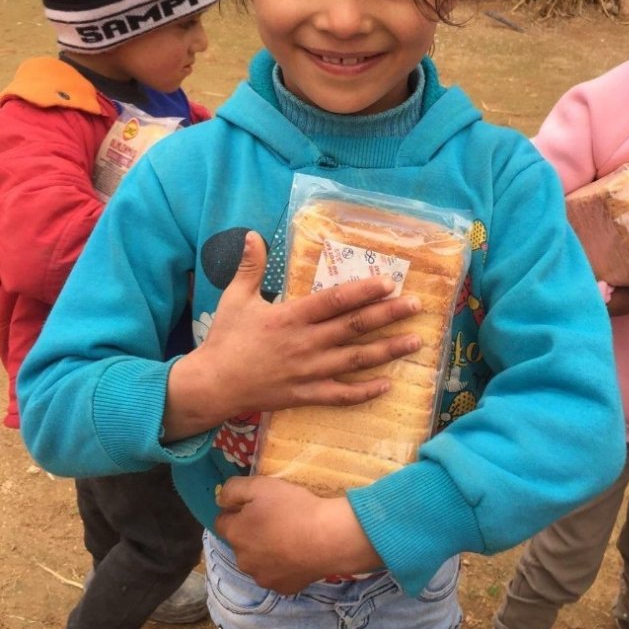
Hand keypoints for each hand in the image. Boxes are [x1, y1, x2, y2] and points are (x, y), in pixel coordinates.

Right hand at [164, 231, 421, 438]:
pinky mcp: (306, 394)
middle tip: (416, 305)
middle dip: (388, 315)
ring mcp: (309, 371)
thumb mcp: (235, 298)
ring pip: (356, 361)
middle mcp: (306, 343)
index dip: (363, 291)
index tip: (388, 282)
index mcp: (291, 317)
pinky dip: (364, 392)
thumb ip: (249, 266)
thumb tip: (252, 234)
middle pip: (354, 328)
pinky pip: (340, 395)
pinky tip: (387, 385)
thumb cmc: (226, 339)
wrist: (212, 384)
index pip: (334, 301)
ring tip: (415, 341)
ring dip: (388, 351)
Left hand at [214, 475, 381, 592]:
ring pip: (256, 560)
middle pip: (240, 542)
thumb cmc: (293, 508)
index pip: (221, 521)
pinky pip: (276, 573)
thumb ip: (233, 490)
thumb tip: (220, 500)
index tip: (254, 505)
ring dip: (264, 550)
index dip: (235, 511)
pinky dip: (282, 565)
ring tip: (288, 536)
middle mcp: (243, 560)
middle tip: (274, 519)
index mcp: (235, 534)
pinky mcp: (282, 588)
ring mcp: (262, 577)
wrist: (328, 538)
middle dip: (250, 532)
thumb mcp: (261, 486)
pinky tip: (297, 553)